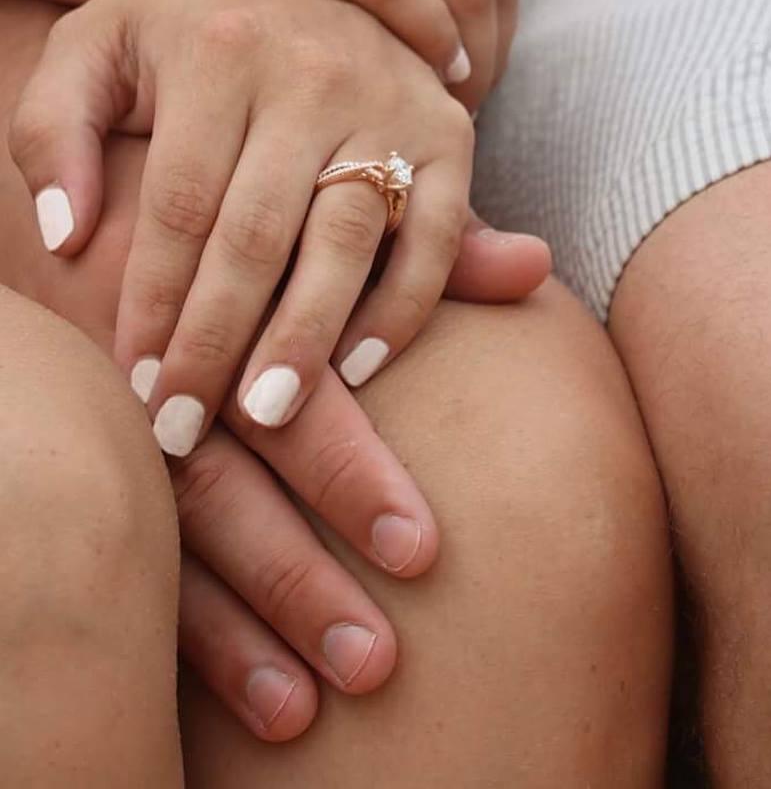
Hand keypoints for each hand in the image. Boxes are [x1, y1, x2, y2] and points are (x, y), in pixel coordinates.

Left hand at [9, 0, 502, 454]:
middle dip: (216, 342)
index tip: (131, 385)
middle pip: (258, 233)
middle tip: (183, 429)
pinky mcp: (448, 131)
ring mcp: (389, 100)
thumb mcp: (96, 46)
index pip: (178, 203)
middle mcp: (311, 70)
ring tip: (264, 418)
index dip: (151, 302)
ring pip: (347, 239)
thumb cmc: (185, 27)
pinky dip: (404, 306)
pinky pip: (436, 234)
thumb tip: (67, 239)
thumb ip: (52, 128)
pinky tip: (359, 368)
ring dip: (306, 338)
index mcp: (217, 45)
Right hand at [11, 132, 547, 741]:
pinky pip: (131, 549)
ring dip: (240, 624)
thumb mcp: (331, 202)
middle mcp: (169, 363)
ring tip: (309, 706)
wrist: (117, 199)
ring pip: (172, 532)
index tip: (421, 552)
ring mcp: (121, 414)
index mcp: (233, 296)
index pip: (293, 394)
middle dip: (296, 572)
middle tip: (376, 660)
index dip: (349, 471)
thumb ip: (428, 240)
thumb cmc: (253, 205)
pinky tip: (245, 686)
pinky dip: (182, 625)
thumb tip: (535, 261)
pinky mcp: (99, 449)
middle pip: (225, 480)